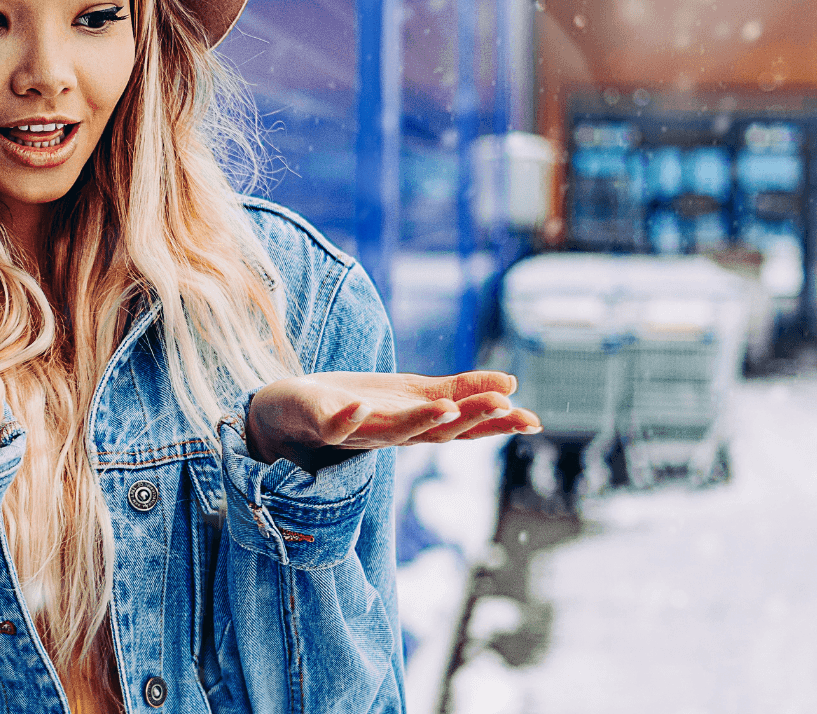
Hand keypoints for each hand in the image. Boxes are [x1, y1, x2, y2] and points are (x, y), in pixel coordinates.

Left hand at [246, 370, 541, 471]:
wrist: (284, 416)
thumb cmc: (353, 403)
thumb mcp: (412, 392)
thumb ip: (458, 388)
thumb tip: (512, 383)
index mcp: (414, 422)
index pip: (461, 426)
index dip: (494, 423)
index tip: (532, 419)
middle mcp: (390, 433)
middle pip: (435, 433)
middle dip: (469, 421)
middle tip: (504, 408)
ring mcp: (355, 432)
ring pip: (392, 432)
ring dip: (419, 422)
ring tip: (446, 407)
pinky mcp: (319, 423)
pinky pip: (333, 425)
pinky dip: (346, 418)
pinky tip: (359, 405)